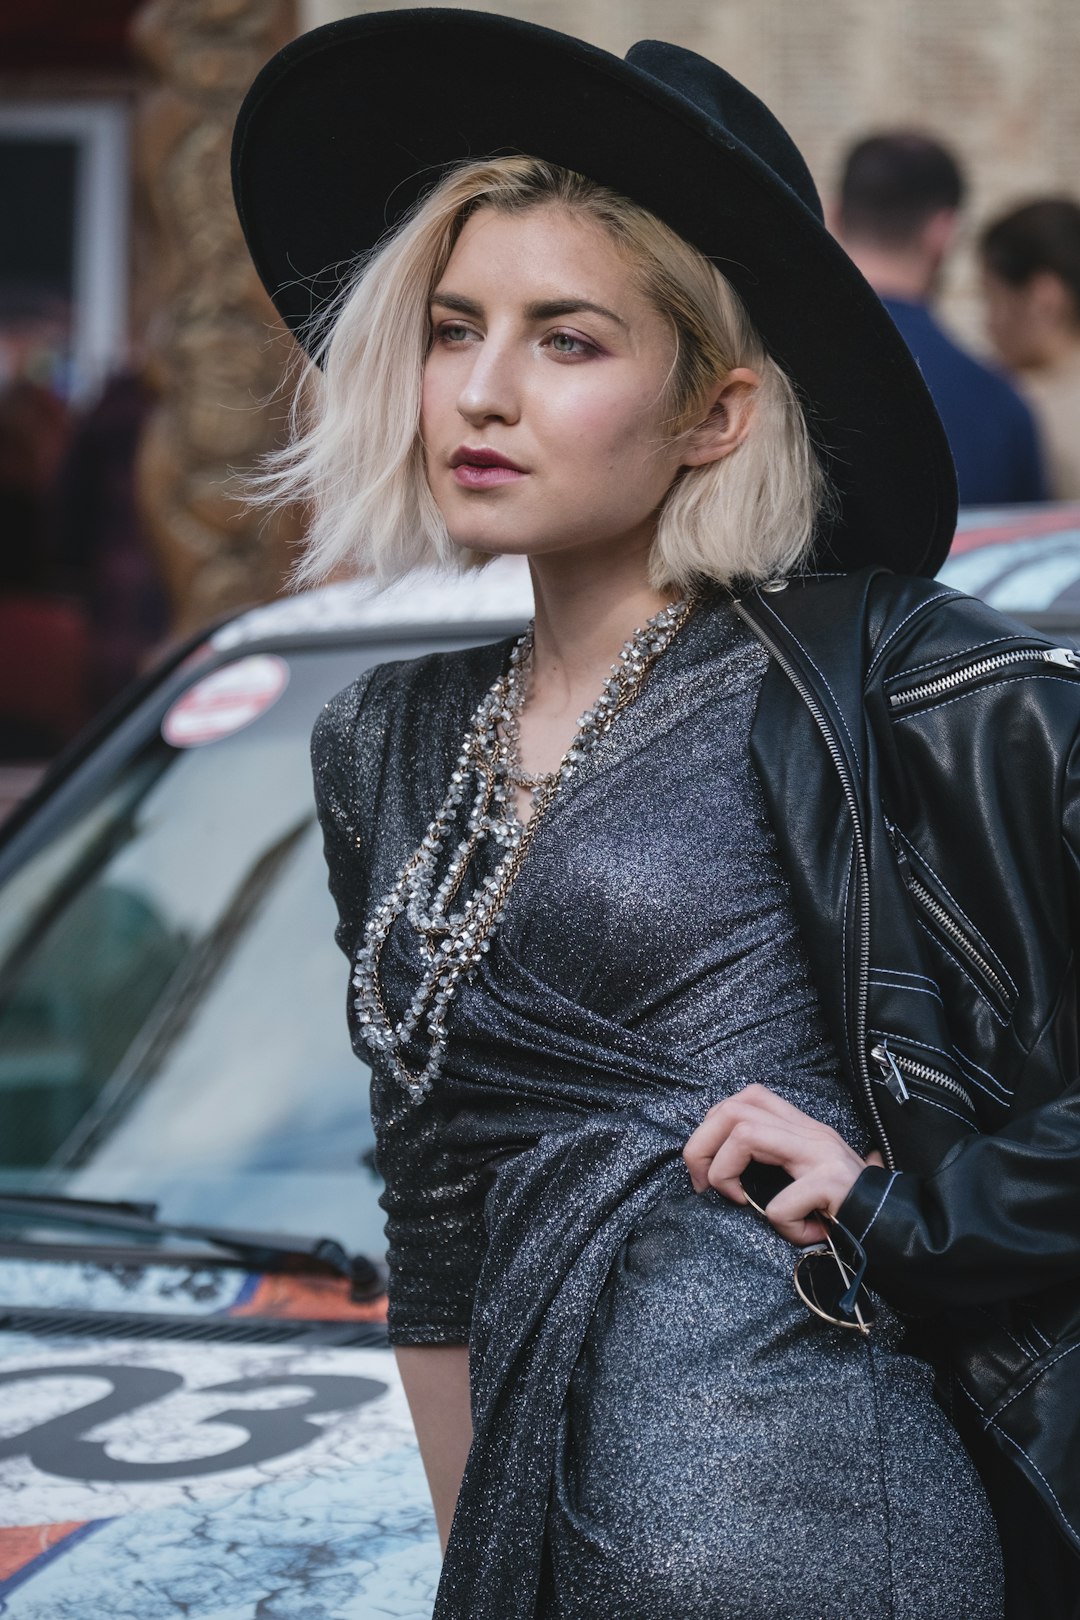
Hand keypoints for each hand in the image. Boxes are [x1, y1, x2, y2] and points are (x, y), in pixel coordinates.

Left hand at [682, 1083, 884, 1245]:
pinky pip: (779, 1204)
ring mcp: (820, 1154)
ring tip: (741, 1202)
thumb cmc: (850, 1207)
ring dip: (725, 1174)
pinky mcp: (831, 1183)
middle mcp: (809, 1132)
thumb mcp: (809, 1176)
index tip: (708, 1171)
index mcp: (801, 1128)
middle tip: (705, 1186)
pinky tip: (803, 1234)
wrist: (901, 1226)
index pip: (745, 1098)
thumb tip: (728, 1165)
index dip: (712, 1129)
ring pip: (744, 1135)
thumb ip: (779, 1163)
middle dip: (700, 1147)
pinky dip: (781, 1226)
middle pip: (731, 1109)